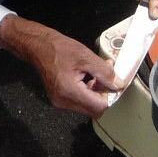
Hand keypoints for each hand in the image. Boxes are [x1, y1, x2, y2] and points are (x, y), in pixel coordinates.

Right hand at [0, 16, 119, 116]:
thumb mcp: (86, 56)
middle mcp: (64, 102)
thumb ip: (104, 72)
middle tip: (107, 77)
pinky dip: (87, 92)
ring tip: (98, 75)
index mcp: (70, 92)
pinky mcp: (58, 99)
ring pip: (86, 106)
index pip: (99, 107)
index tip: (115, 83)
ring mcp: (60, 102)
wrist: (38, 47)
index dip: (110, 96)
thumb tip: (118, 85)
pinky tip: (88, 78)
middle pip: (93, 109)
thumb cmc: (59, 49)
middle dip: (103, 94)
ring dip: (95, 93)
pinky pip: (78, 102)